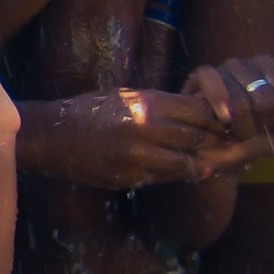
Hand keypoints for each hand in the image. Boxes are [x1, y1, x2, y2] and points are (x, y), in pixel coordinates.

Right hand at [17, 88, 245, 186]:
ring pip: (185, 164)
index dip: (216, 118)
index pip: (200, 111)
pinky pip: (162, 178)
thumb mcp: (127, 96)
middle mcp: (145, 129)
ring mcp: (137, 157)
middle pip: (197, 138)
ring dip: (195, 162)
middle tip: (220, 143)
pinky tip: (170, 167)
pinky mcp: (128, 177)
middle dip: (210, 141)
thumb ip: (162, 104)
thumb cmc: (90, 110)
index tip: (222, 121)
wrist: (51, 136)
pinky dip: (170, 174)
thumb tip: (201, 112)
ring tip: (201, 159)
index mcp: (146, 103)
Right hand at [180, 57, 273, 171]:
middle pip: (265, 100)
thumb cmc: (257, 134)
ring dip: (239, 126)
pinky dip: (219, 102)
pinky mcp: (204, 74)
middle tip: (253, 136)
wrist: (219, 147)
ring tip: (236, 135)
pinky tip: (224, 119)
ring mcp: (227, 67)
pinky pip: (212, 82)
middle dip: (260, 126)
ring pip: (240, 100)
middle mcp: (253, 63)